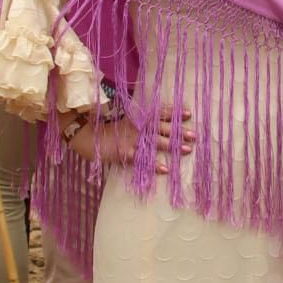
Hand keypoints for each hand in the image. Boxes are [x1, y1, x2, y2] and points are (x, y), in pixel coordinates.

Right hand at [69, 107, 193, 171]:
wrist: (87, 136)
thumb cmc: (108, 129)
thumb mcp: (125, 120)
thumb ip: (139, 120)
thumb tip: (156, 121)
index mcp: (138, 117)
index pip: (159, 113)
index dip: (174, 113)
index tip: (189, 113)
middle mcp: (138, 127)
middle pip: (163, 128)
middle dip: (180, 132)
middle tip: (195, 135)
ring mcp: (132, 140)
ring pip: (157, 143)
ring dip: (173, 147)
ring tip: (188, 150)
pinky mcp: (125, 153)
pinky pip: (143, 160)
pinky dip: (155, 165)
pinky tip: (166, 169)